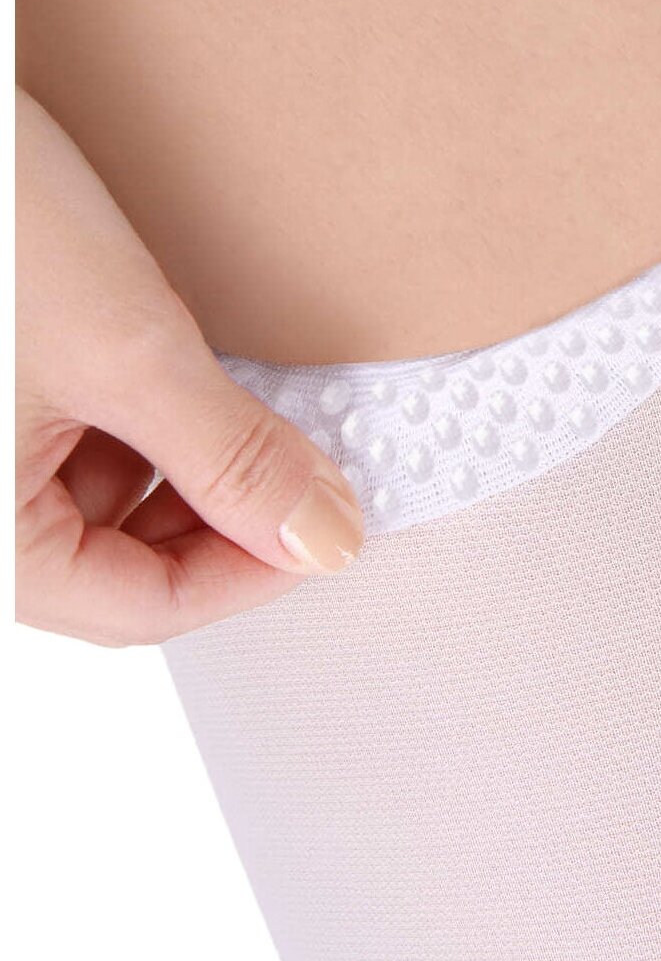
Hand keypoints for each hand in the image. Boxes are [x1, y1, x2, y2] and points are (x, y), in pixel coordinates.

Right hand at [15, 88, 363, 645]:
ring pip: (116, 504)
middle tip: (303, 467)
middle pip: (128, 562)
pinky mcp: (9, 396)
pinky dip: (156, 426)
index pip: (142, 607)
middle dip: (225, 517)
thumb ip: (233, 461)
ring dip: (196, 468)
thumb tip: (324, 540)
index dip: (251, 573)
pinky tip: (188, 379)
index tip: (329, 528)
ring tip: (248, 412)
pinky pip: (92, 446)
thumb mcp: (125, 352)